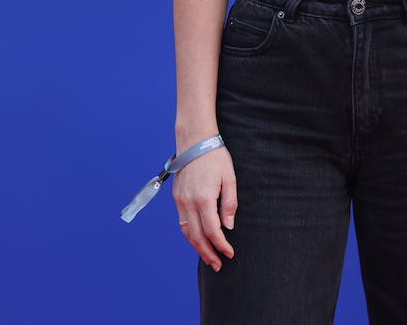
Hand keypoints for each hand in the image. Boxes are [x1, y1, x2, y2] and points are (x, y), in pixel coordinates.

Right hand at [171, 141, 236, 271]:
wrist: (194, 141)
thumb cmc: (215, 157)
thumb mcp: (229, 178)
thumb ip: (229, 204)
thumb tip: (229, 226)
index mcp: (204, 199)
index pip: (213, 231)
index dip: (221, 245)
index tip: (230, 254)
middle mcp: (189, 203)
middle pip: (197, 237)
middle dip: (208, 253)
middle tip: (218, 265)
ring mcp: (180, 201)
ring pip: (187, 232)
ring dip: (197, 247)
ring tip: (208, 257)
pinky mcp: (176, 197)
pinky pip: (182, 222)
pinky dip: (190, 234)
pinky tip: (198, 239)